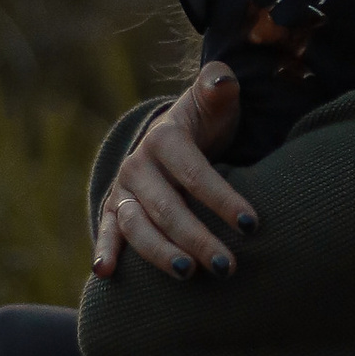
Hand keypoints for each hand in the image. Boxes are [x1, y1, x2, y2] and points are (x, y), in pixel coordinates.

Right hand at [92, 63, 258, 282]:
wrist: (174, 133)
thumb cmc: (205, 120)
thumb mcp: (215, 100)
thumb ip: (219, 87)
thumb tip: (222, 82)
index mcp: (164, 138)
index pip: (195, 174)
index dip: (222, 199)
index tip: (251, 225)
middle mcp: (138, 164)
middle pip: (167, 208)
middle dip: (197, 239)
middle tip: (227, 267)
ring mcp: (124, 189)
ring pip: (136, 225)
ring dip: (160, 253)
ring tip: (188, 274)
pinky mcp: (115, 208)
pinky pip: (108, 230)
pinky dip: (103, 250)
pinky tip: (104, 273)